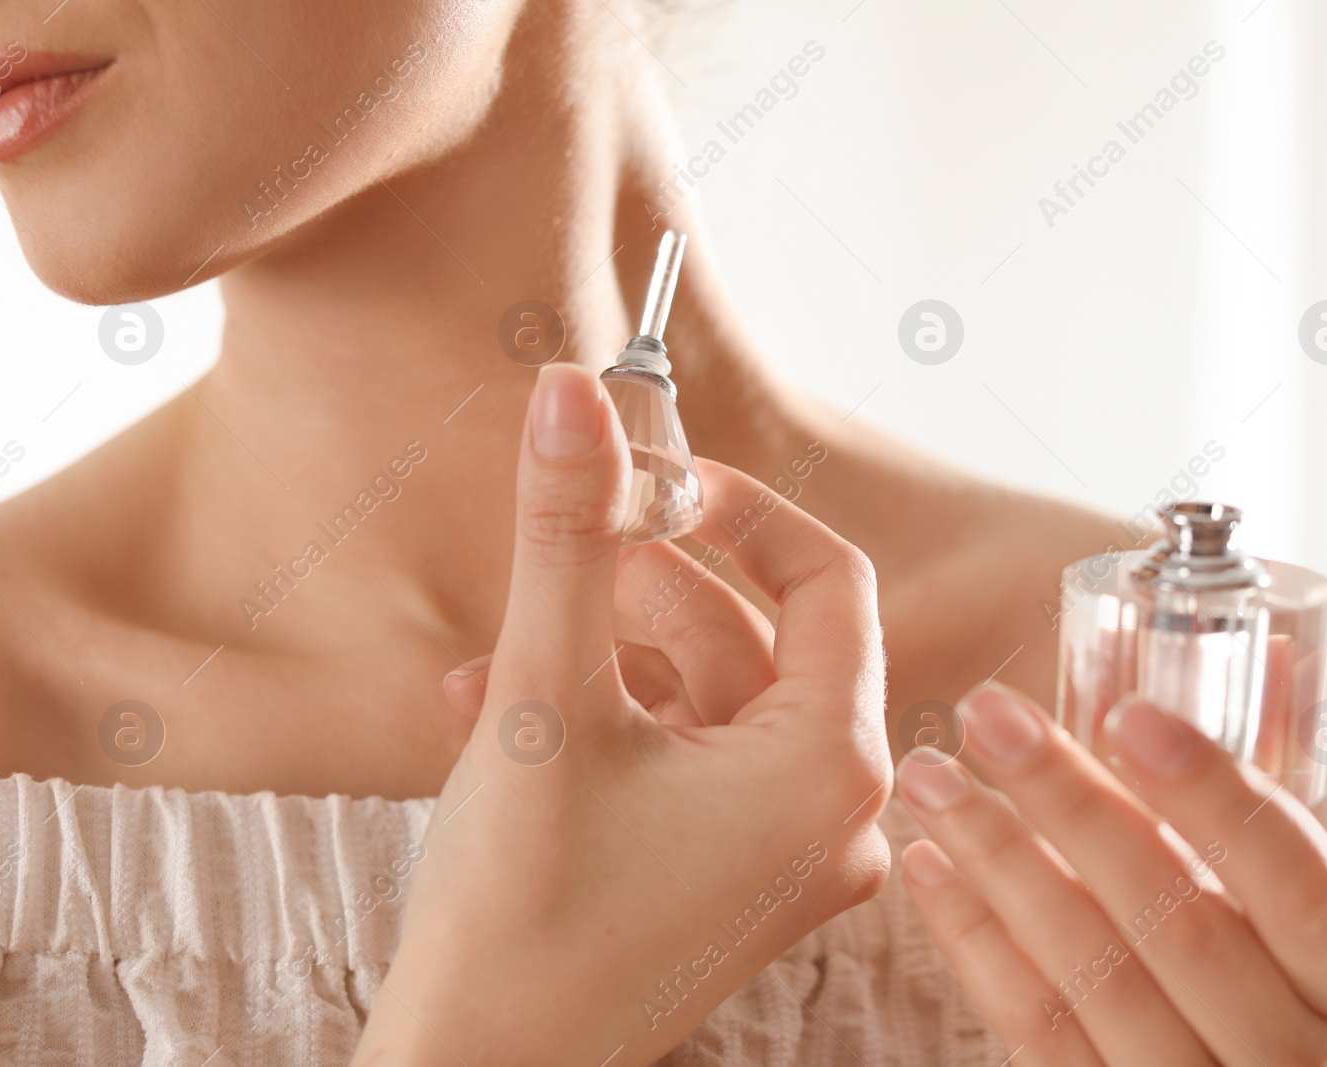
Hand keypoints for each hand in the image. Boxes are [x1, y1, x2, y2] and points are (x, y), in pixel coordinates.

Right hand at [355, 364, 892, 1065]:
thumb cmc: (523, 918)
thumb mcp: (546, 697)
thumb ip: (568, 535)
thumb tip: (573, 396)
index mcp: (833, 767)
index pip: (830, 579)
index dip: (740, 509)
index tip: (650, 478)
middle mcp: (834, 814)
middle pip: (759, 637)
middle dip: (643, 589)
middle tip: (566, 549)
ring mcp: (784, 856)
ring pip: (709, 699)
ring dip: (600, 657)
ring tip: (492, 662)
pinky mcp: (730, 881)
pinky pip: (687, 762)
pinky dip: (605, 724)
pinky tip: (494, 712)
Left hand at [895, 682, 1326, 1065]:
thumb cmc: (1239, 958)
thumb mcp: (1268, 890)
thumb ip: (1259, 785)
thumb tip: (1267, 650)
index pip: (1297, 882)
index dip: (1213, 794)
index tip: (1127, 712)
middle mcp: (1280, 1055)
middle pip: (1176, 922)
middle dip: (1072, 805)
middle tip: (990, 714)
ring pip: (1088, 973)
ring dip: (998, 858)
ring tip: (931, 775)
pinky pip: (1031, 1026)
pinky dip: (973, 938)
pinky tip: (927, 863)